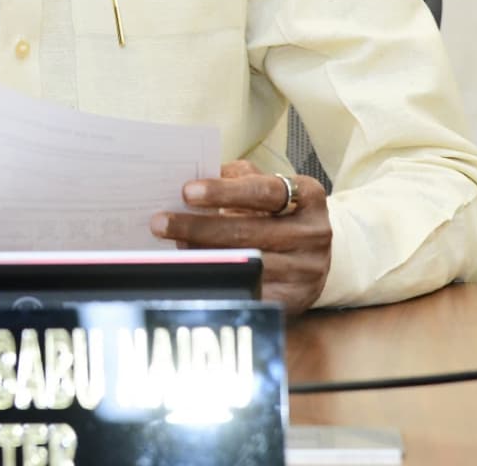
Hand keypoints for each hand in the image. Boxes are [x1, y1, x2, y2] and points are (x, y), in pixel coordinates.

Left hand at [150, 160, 331, 312]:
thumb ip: (236, 178)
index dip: (223, 191)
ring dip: (204, 255)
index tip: (187, 192)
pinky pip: (250, 291)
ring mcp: (306, 270)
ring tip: (172, 245)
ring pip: (246, 264)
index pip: (263, 191)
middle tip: (161, 222)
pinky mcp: (294, 300)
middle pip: (248, 231)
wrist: (316, 254)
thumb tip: (193, 177)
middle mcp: (312, 233)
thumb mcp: (267, 186)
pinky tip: (195, 272)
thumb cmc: (279, 211)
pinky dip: (220, 281)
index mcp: (308, 196)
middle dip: (198, 227)